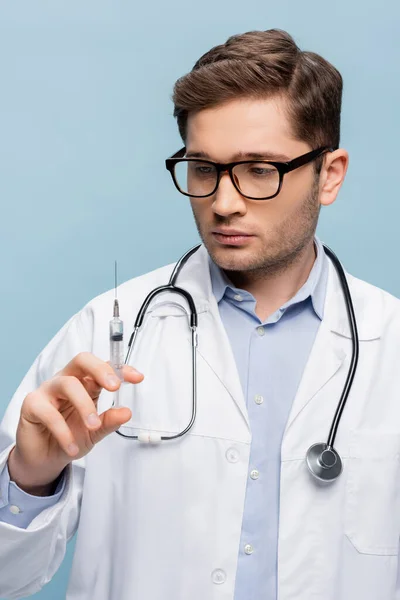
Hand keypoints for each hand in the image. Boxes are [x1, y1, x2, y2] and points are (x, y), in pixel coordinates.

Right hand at [8, 353, 142, 492]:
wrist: (44, 459)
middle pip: (81, 361)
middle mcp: (66, 381)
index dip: (120, 369)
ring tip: (93, 426)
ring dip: (84, 405)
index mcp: (84, 383)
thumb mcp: (95, 432)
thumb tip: (126, 412)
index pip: (102, 367)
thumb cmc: (70, 437)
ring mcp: (48, 391)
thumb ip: (109, 421)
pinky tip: (72, 447)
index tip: (137, 378)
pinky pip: (49, 412)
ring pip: (67, 384)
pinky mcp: (31, 405)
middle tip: (114, 387)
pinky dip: (63, 431)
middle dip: (100, 370)